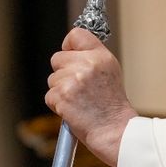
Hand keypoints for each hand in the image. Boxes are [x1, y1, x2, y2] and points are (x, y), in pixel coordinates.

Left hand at [46, 28, 136, 166]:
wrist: (115, 132)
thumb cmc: (112, 108)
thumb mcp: (110, 73)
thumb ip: (92, 59)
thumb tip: (71, 51)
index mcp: (101, 57)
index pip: (76, 35)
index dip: (68, 46)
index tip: (70, 54)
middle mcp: (87, 64)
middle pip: (57, 59)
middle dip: (62, 73)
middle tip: (78, 88)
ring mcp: (73, 80)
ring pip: (52, 79)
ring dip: (61, 91)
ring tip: (79, 102)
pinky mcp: (62, 96)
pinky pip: (50, 96)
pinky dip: (58, 106)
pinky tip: (74, 110)